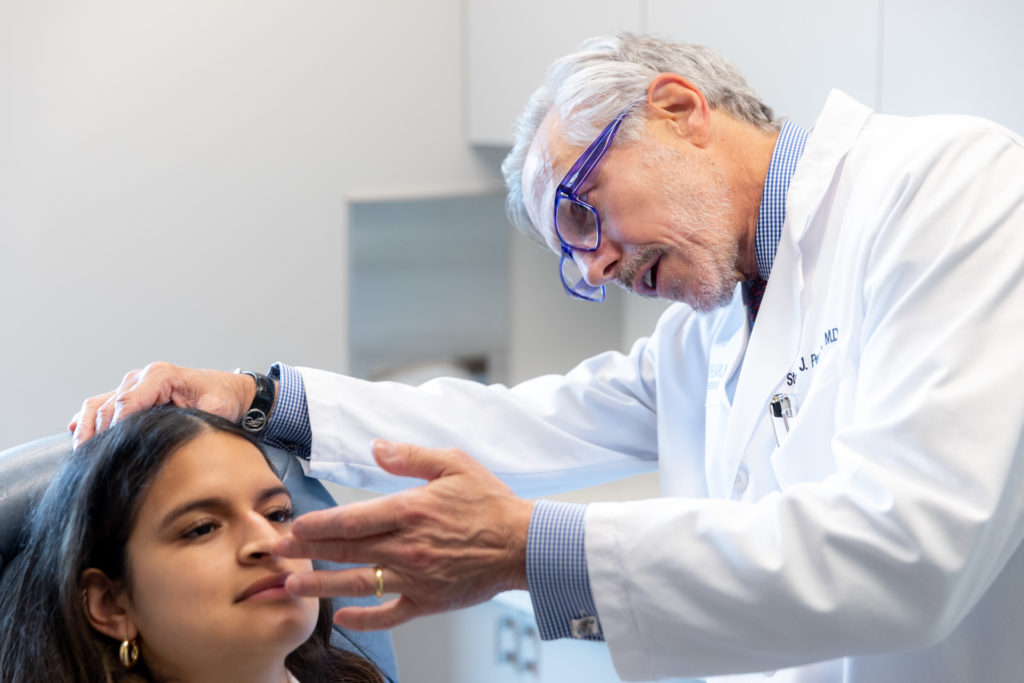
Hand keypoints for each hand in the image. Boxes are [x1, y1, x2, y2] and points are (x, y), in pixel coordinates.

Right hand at [68, 361, 255, 446]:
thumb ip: (196, 420)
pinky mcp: (130, 393)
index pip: (127, 403)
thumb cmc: (223, 398)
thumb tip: (175, 439)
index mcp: (161, 376)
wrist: (228, 390)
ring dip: (87, 429)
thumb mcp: (216, 409)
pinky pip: (100, 404)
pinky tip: (78, 436)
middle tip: (96, 463)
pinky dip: (87, 420)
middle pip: (109, 407)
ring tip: (82, 454)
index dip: (116, 429)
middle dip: (100, 435)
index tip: (110, 452)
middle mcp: (142, 377)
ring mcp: (133, 384)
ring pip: (98, 405)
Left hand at [277, 440, 533, 630]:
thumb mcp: (454, 463)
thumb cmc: (491, 502)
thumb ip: (410, 457)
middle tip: (276, 554)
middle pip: (344, 551)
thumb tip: (376, 448)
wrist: (524, 544)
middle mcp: (406, 546)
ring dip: (320, 586)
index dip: (315, 525)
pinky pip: (389, 613)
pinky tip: (343, 616)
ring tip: (292, 586)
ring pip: (357, 583)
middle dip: (305, 552)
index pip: (349, 520)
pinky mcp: (428, 600)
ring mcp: (415, 577)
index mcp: (410, 510)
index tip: (291, 527)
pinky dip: (364, 617)